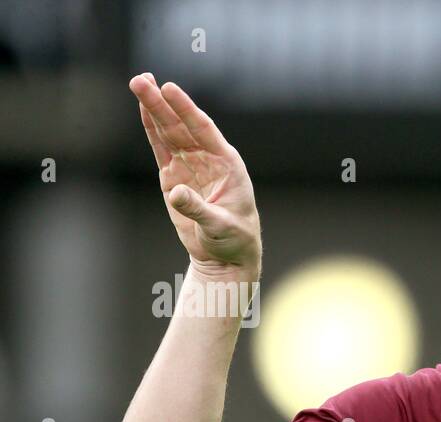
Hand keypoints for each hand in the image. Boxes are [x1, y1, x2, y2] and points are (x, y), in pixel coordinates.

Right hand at [129, 73, 261, 276]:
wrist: (225, 255)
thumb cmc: (233, 239)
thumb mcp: (219, 226)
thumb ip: (198, 209)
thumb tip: (175, 193)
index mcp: (228, 164)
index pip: (204, 129)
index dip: (186, 109)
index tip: (169, 88)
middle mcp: (209, 159)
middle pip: (182, 126)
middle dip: (162, 104)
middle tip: (141, 80)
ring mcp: (190, 166)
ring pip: (169, 133)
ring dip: (154, 110)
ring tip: (138, 83)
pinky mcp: (174, 176)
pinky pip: (161, 148)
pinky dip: (152, 129)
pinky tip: (143, 110)